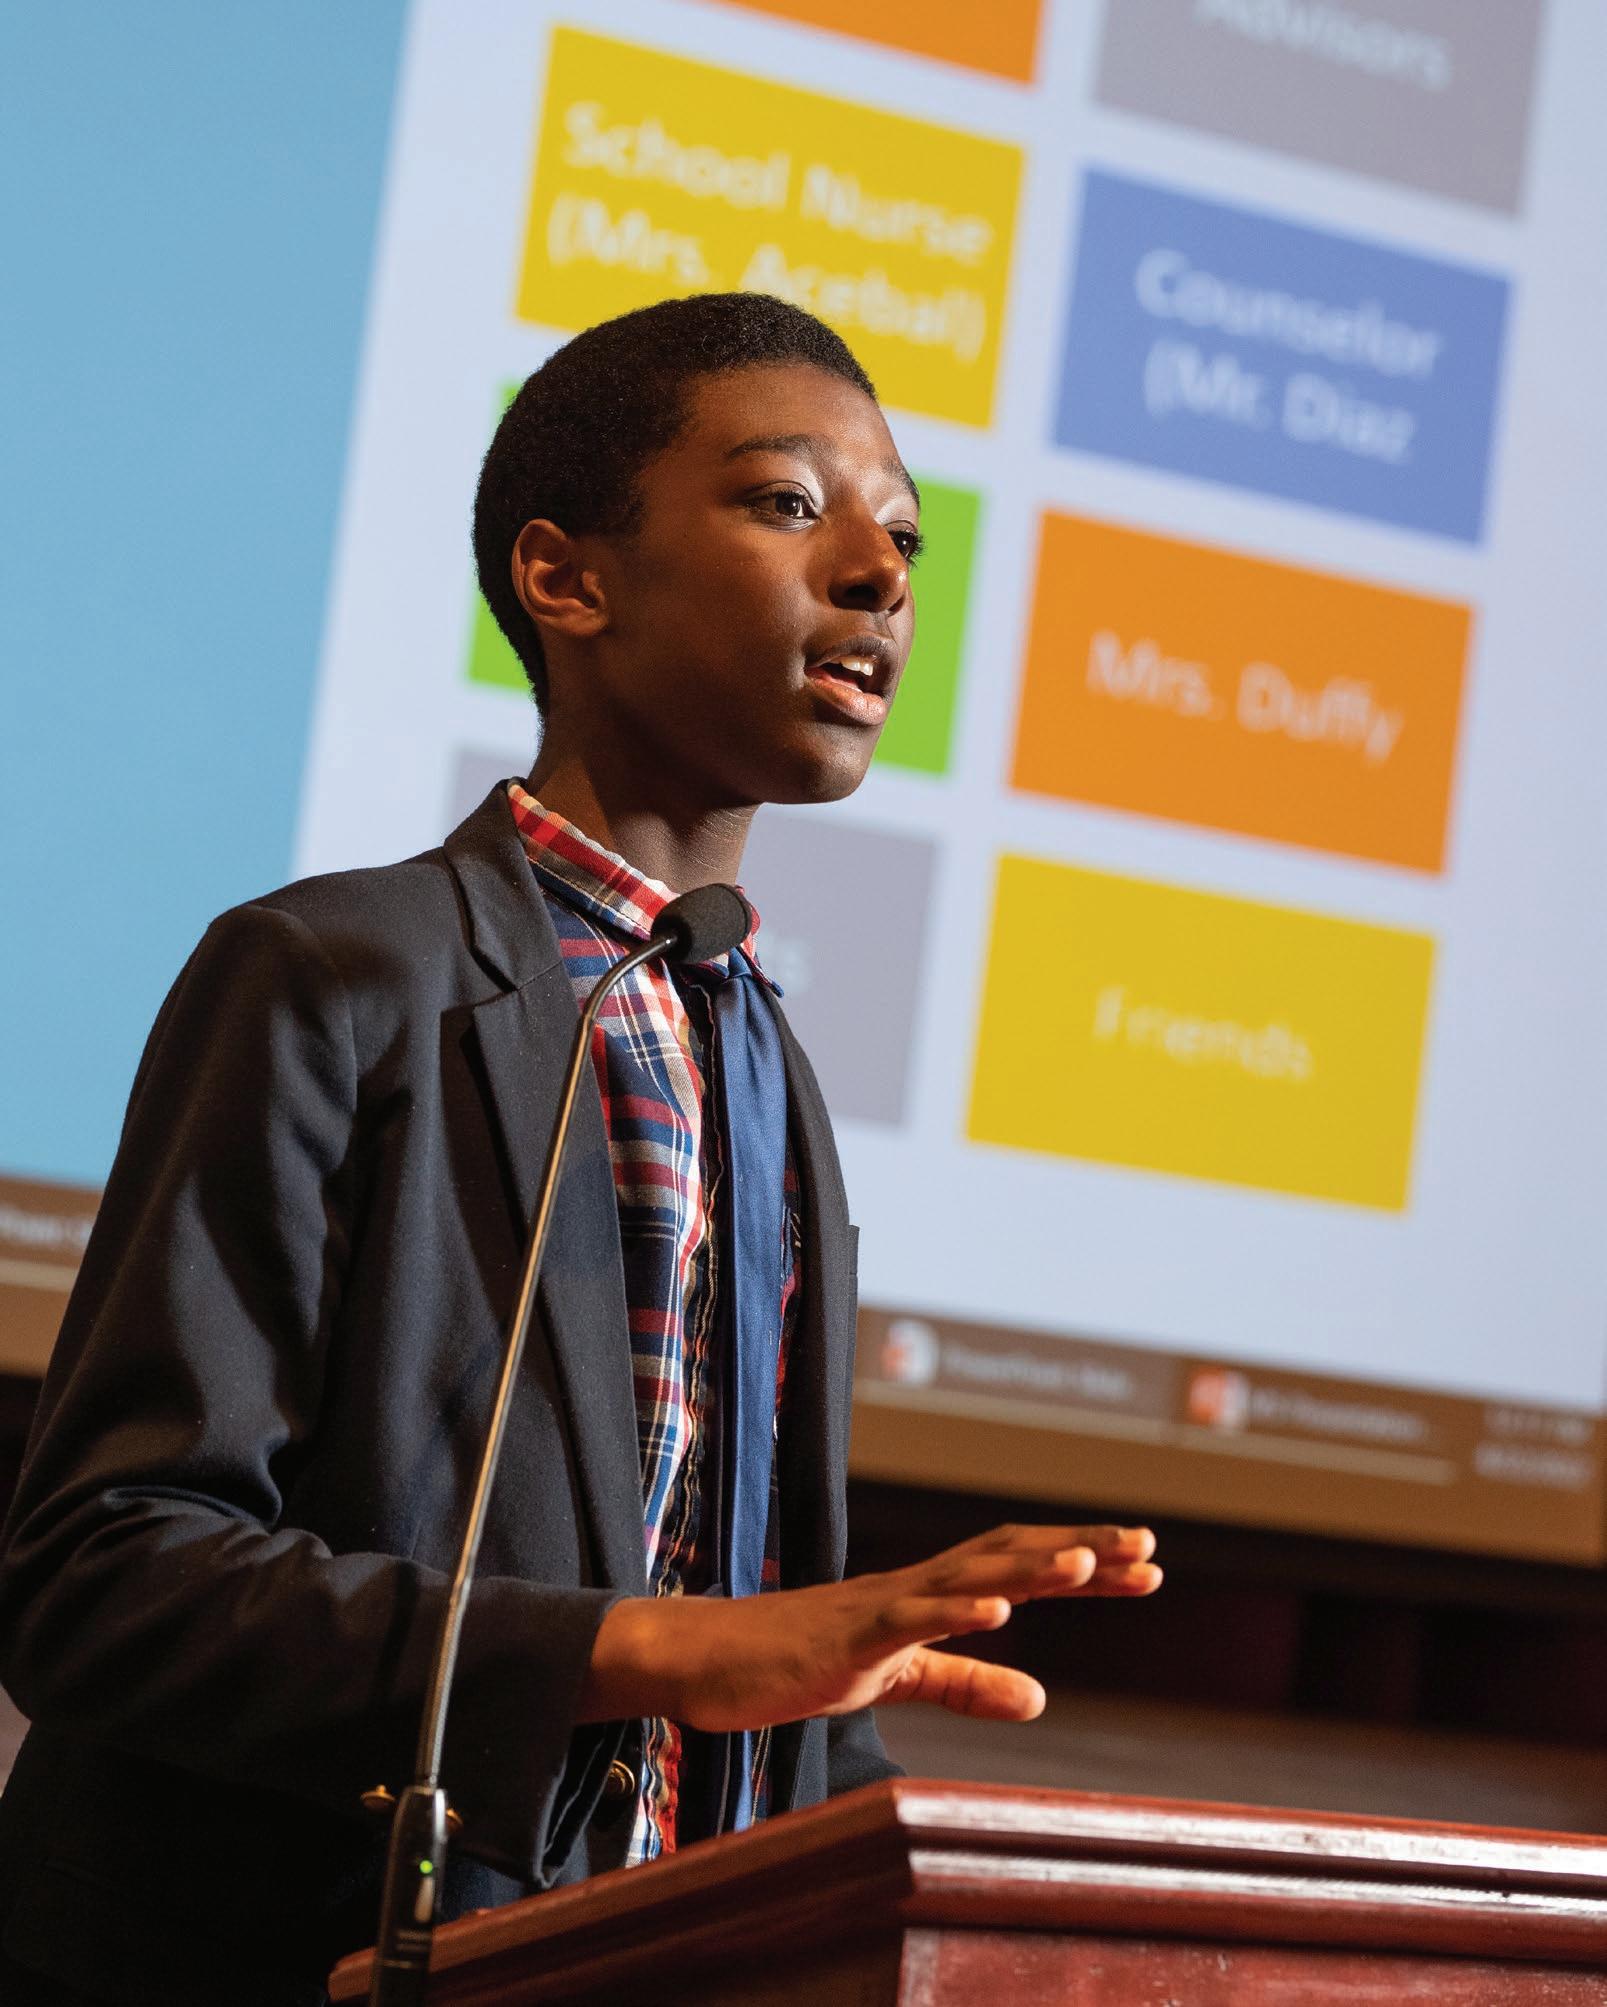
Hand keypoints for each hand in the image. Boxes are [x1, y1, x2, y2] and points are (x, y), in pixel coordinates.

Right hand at [577, 1523, 1160, 1731]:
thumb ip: (965, 1684)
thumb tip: (1042, 1698)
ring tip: (1091, 1561)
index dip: (1084, 1563)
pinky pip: (907, 1618)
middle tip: (1150, 1548)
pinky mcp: (846, 1636)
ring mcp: (880, 1606)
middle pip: (1009, 1554)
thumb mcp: (896, 1679)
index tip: (1148, 1563)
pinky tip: (997, 1608)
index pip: (1020, 1567)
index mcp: (928, 1598)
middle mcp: (913, 1587)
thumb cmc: (793, 1664)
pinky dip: (954, 1608)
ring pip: (967, 1574)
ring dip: (1030, 1566)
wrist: (704, 1660)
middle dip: (1081, 1550)